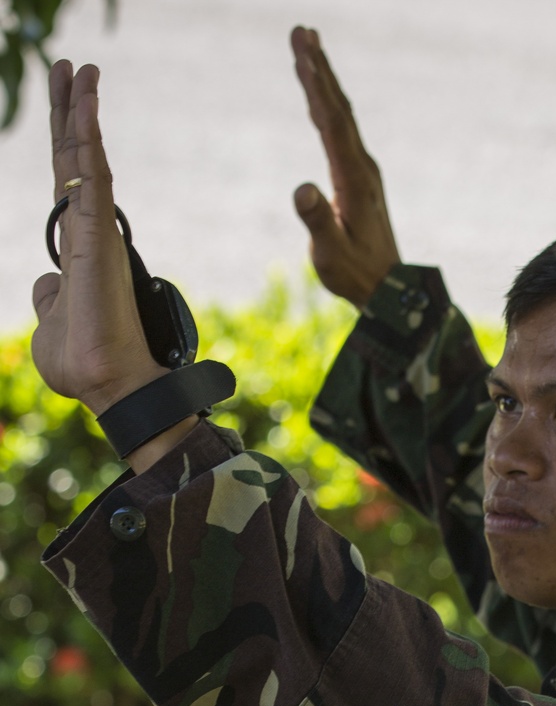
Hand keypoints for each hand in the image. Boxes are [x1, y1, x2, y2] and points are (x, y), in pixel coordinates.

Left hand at [32, 60, 163, 416]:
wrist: (106, 385)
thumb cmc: (83, 364)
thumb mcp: (50, 322)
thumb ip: (48, 296)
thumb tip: (46, 282)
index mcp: (77, 248)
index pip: (67, 182)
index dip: (63, 140)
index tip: (65, 99)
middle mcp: (90, 234)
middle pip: (75, 160)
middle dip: (70, 110)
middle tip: (71, 66)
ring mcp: (96, 233)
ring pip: (85, 160)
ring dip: (81, 111)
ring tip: (81, 69)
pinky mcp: (100, 238)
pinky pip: (93, 178)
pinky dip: (89, 139)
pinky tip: (85, 105)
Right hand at [290, 26, 400, 307]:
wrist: (388, 290)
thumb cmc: (356, 275)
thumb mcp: (331, 253)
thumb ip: (317, 221)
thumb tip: (302, 189)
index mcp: (354, 179)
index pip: (333, 123)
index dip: (317, 87)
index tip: (303, 53)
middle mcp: (362, 167)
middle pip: (339, 109)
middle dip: (320, 69)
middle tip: (302, 31)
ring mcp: (362, 171)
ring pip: (340, 116)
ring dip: (323, 82)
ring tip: (305, 49)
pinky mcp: (359, 178)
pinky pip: (340, 132)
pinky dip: (326, 107)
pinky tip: (316, 96)